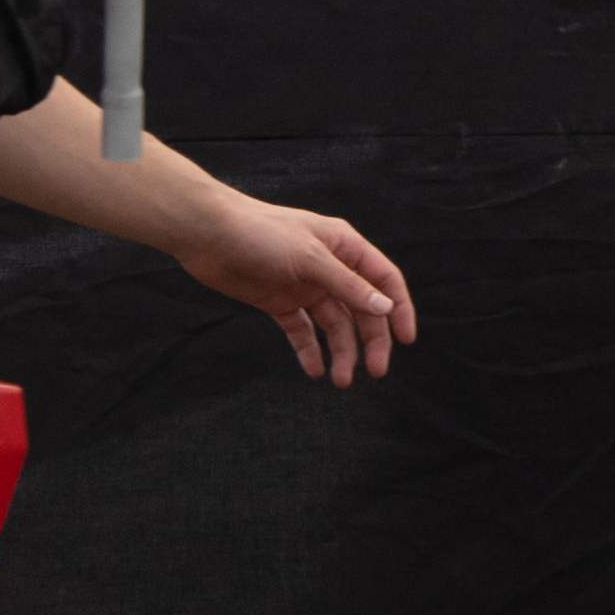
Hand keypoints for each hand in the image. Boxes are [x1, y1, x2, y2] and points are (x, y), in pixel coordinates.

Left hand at [173, 193, 414, 386]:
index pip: (384, 280)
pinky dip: (309, 350)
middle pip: (361, 309)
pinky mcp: (279, 301)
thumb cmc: (261, 234)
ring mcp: (305, 286)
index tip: (406, 340)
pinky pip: (301, 330)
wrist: (208, 235)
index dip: (399, 309)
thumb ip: (348, 285)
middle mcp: (329, 267)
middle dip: (370, 340)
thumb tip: (385, 308)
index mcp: (344, 247)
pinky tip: (314, 370)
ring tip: (339, 381)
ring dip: (341, 351)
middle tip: (374, 372)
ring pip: (333, 324)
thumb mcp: (310, 259)